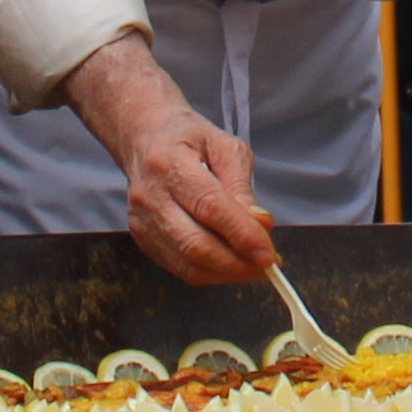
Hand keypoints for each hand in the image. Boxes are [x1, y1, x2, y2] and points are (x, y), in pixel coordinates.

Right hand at [65, 36, 281, 283]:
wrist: (145, 139)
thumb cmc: (189, 139)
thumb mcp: (224, 146)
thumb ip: (242, 186)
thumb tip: (260, 225)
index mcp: (170, 163)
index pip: (209, 206)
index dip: (242, 234)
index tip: (269, 254)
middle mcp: (150, 196)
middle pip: (195, 244)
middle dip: (237, 263)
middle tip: (268, 265)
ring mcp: (142, 221)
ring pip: (188, 264)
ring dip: (227, 273)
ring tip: (253, 266)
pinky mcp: (142, 240)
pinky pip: (180, 268)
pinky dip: (211, 273)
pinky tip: (230, 263)